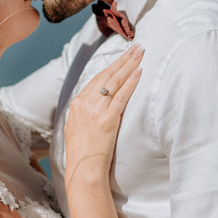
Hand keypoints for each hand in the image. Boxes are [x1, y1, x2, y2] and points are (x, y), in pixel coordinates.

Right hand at [64, 44, 142, 182]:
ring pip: (115, 81)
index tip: (122, 56)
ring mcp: (96, 110)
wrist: (83, 170)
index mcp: (76, 104)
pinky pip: (122, 96)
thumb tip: (98, 104)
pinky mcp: (108, 119)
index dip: (111, 66)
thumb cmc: (83, 154)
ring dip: (129, 64)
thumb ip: (86, 114)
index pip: (96, 79)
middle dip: (123, 59)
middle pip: (106, 75)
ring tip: (141, 52)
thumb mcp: (78, 129)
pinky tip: (139, 71)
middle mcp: (84, 103)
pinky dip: (131, 82)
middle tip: (136, 46)